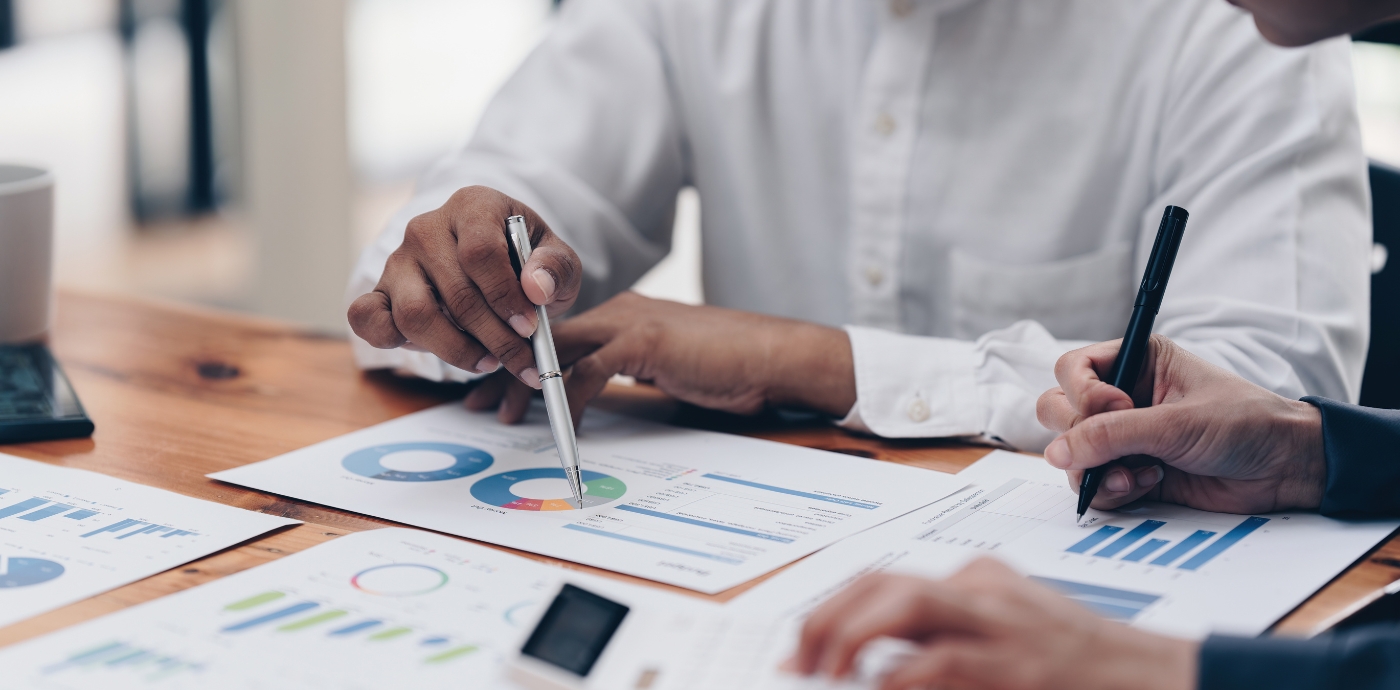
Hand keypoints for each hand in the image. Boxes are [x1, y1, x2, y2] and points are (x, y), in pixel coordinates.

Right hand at [347, 186, 581, 386]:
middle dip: (494, 337)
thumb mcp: (557, 257)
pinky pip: (366, 318)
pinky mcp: (380, 291)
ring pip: (414, 314)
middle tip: (521, 360)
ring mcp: (398, 261)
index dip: (505, 296)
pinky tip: (433, 350)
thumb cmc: (526, 258)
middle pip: (455, 293)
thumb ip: (555, 268)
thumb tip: (536, 289)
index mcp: (472, 207)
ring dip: (456, 349)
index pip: (480, 251)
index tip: (529, 326)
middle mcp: (427, 229)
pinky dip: (392, 341)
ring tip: (489, 360)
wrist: (498, 262)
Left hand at [464, 292, 856, 424]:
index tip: (494, 390)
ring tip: (500, 416)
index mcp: (622, 316)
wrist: (773, 354)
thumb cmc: (728, 365)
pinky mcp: (644, 342)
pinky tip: (558, 426)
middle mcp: (618, 312)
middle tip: (476, 403)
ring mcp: (630, 323)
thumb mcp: (666, 367)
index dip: (519, 362)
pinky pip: (587, 374)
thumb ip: (628, 373)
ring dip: (523, 386)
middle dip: (503, 371)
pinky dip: (566, 401)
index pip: (556, 335)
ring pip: (556, 351)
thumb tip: (592, 399)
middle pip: (542, 339)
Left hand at [792, 560, 1196, 689]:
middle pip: (884, 583)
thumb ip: (947, 646)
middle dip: (827, 619)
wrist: (1161, 680)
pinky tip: (876, 688)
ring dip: (850, 636)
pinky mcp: (1020, 664)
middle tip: (796, 661)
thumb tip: (879, 674)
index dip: (832, 608)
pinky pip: (944, 660)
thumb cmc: (1084, 670)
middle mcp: (985, 590)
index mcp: (980, 582)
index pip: (885, 579)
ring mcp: (1003, 624)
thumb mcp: (1010, 642)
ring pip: (905, 603)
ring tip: (823, 672)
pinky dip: (900, 676)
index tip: (801, 644)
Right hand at [1036, 335, 1325, 512]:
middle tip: (1115, 446)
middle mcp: (1123, 397)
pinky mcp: (1130, 472)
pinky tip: (1146, 484)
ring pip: (1071, 452)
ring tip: (1135, 474)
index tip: (1115, 408)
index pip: (1072, 370)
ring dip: (1096, 468)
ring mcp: (1124, 437)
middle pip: (1059, 410)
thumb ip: (1112, 436)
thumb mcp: (1176, 423)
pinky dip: (1111, 489)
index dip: (1082, 392)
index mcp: (1135, 362)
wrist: (1286, 470)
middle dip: (1080, 435)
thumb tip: (1057, 452)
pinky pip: (1093, 483)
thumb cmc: (1245, 425)